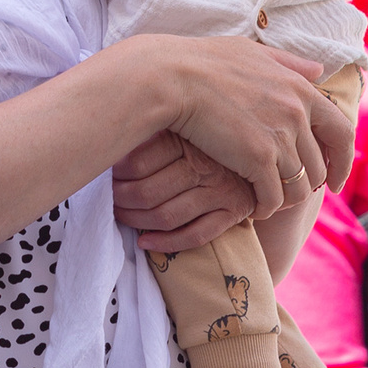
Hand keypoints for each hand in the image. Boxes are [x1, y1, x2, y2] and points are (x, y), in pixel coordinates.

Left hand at [113, 132, 257, 251]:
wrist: (261, 149)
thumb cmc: (211, 134)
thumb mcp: (184, 123)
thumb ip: (154, 132)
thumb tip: (109, 147)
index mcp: (189, 138)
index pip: (139, 163)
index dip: (116, 175)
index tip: (107, 176)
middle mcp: (206, 165)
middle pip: (149, 193)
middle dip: (122, 202)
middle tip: (110, 201)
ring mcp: (221, 190)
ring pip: (167, 216)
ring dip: (137, 222)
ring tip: (121, 217)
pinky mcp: (234, 211)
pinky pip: (195, 235)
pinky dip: (166, 243)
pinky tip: (145, 242)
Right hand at [143, 35, 352, 217]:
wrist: (173, 78)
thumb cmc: (204, 62)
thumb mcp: (253, 53)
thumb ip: (289, 63)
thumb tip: (319, 71)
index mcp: (301, 89)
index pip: (342, 132)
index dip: (344, 159)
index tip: (336, 177)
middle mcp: (298, 114)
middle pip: (321, 165)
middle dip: (309, 183)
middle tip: (292, 192)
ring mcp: (280, 137)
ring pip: (300, 186)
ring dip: (286, 199)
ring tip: (270, 201)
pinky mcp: (258, 159)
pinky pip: (274, 198)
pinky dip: (267, 208)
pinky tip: (254, 209)